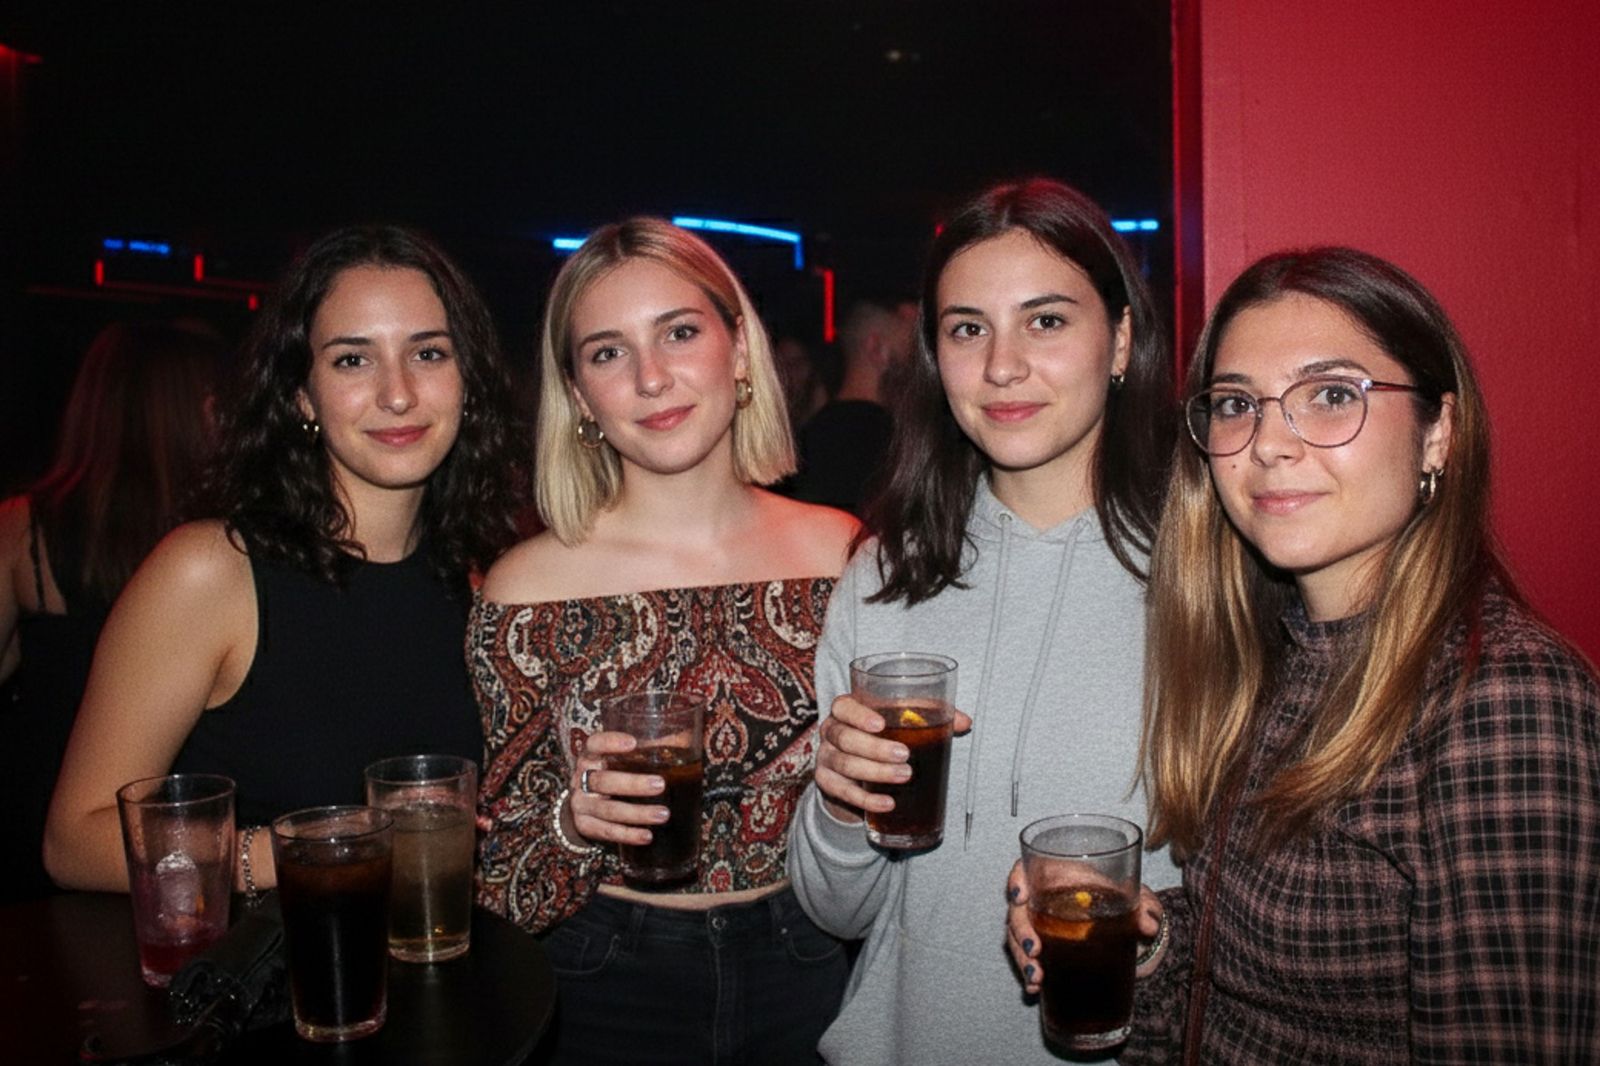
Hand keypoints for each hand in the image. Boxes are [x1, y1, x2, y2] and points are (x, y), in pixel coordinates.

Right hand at [565, 730, 666, 847]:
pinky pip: (606, 831)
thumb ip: (647, 748)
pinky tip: (647, 836)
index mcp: (590, 756)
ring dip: (637, 813)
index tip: (633, 743)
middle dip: (633, 784)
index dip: (610, 742)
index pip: (594, 744)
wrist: (583, 802)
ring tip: (663, 814)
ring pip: (608, 810)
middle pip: (603, 781)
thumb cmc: (610, 773)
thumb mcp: (619, 759)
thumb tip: (687, 739)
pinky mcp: (584, 826)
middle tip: (660, 785)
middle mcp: (580, 779)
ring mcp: (580, 804)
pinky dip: (628, 835)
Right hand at [814, 695, 971, 822]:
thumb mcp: (902, 722)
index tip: (881, 725)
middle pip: (844, 737)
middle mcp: (831, 731)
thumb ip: (931, 716)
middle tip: (905, 755)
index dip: (858, 715)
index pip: (843, 706)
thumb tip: (965, 722)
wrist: (856, 770)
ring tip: (904, 776)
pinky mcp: (826, 783)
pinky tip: (886, 803)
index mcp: (846, 711)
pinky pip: (841, 791)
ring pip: (844, 764)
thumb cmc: (883, 736)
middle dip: (875, 748)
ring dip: (875, 772)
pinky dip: (865, 799)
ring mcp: (825, 757)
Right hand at [1005, 864, 1165, 994]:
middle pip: (1017, 911)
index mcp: (1055, 876)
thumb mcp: (1133, 896)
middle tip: (1034, 951)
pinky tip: (1035, 989)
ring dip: (1022, 959)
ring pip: (1016, 939)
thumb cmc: (1118, 899)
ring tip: (1036, 978)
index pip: (1024, 869)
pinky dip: (1029, 975)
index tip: (1019, 896)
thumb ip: (1143, 905)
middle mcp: (1040, 899)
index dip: (1016, 881)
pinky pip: (1026, 959)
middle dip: (1021, 933)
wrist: (1121, 923)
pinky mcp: (1041, 948)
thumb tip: (1148, 924)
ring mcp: (1037, 925)